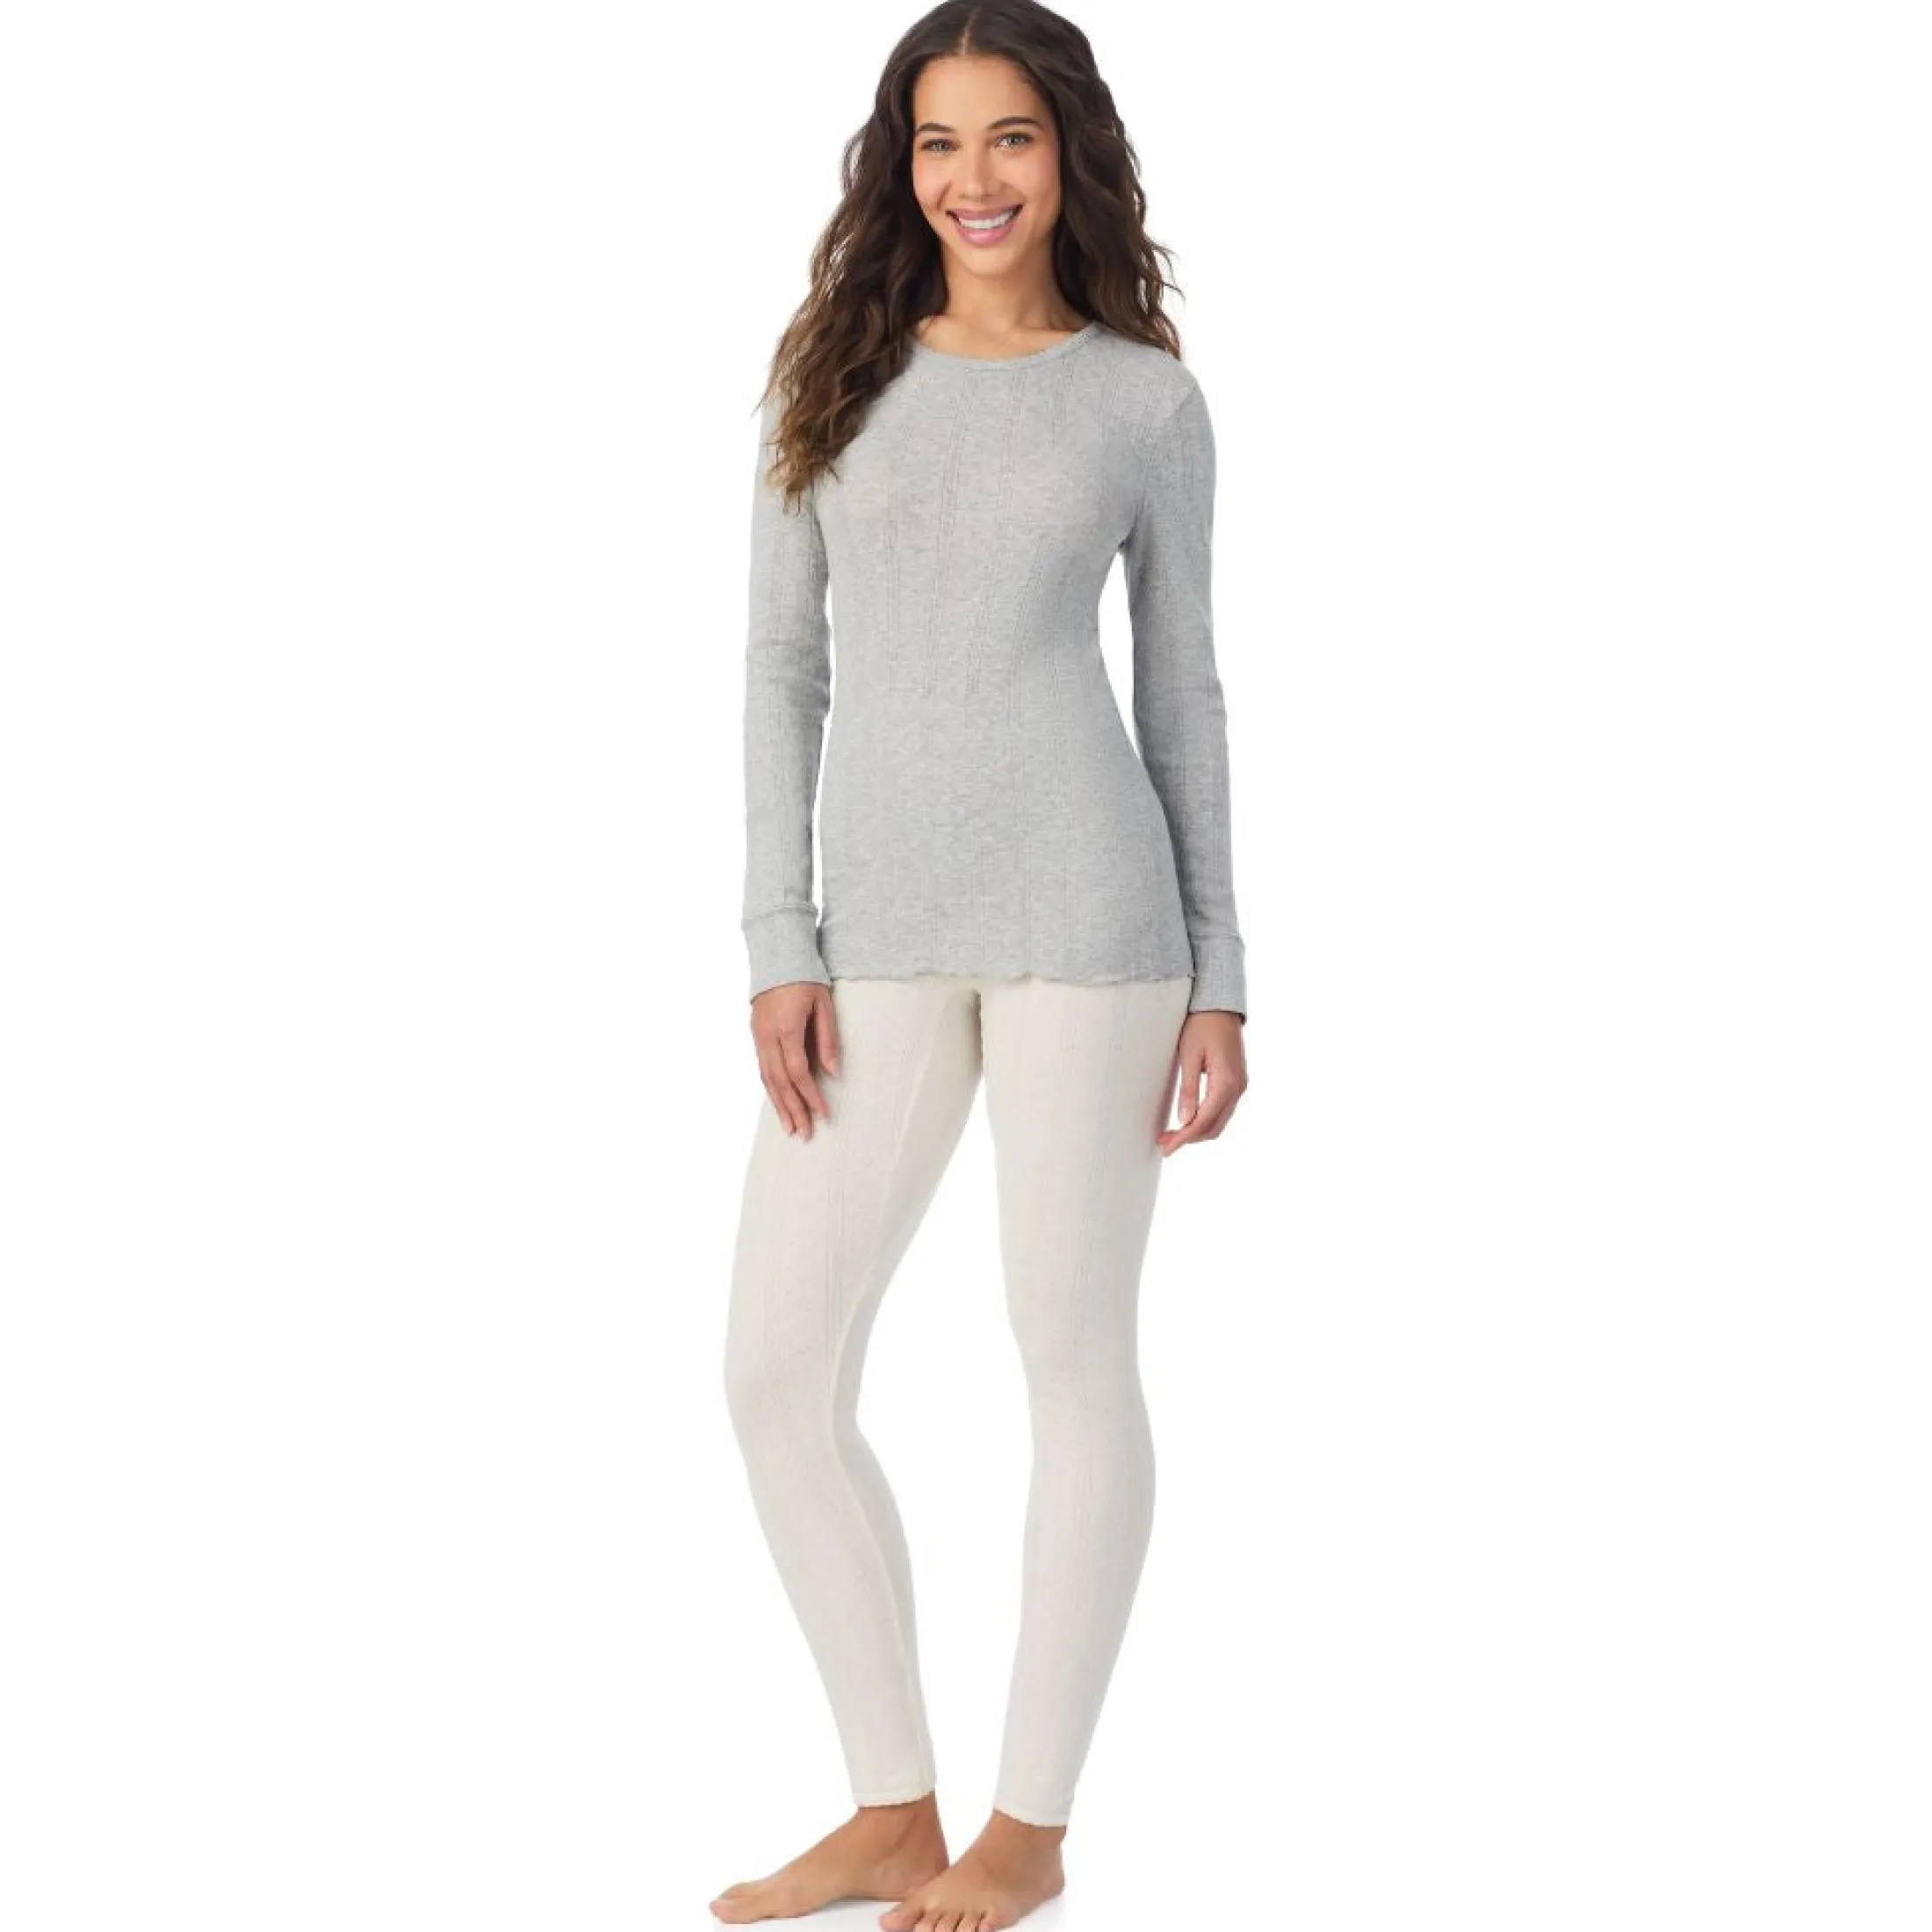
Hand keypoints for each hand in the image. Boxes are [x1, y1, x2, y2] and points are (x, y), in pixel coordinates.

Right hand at [749, 981, 840, 1138]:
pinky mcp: (756, 1035)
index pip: (798, 1071)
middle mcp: (767, 1036)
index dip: (810, 1095)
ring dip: (779, 1105)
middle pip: (779, 1081)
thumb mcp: (824, 1005)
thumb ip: (828, 1039)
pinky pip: (762, 1069)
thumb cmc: (806, 978)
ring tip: (790, 1128)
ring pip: (767, 1079)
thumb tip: (833, 1073)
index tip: (823, 1114)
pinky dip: (771, 1089)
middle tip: (804, 1134)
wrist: (777, 956)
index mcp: (786, 1027)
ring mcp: (758, 1036)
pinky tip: (779, 1103)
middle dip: (793, 1109)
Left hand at [1157, 1009, 1246, 1155]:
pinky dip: (1206, 1120)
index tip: (1165, 1147)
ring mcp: (1240, 1085)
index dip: (1184, 1138)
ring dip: (1197, 1131)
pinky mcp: (1236, 1081)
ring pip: (1219, 1121)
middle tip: (1163, 1141)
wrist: (1220, 1005)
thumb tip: (1184, 1120)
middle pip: (1214, 1127)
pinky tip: (1188, 1120)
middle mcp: (1238, 1087)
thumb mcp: (1189, 1056)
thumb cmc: (1201, 1025)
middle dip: (1189, 1138)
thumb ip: (1188, 1089)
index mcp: (1227, 1082)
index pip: (1204, 1121)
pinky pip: (1222, 1109)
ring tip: (1172, 1133)